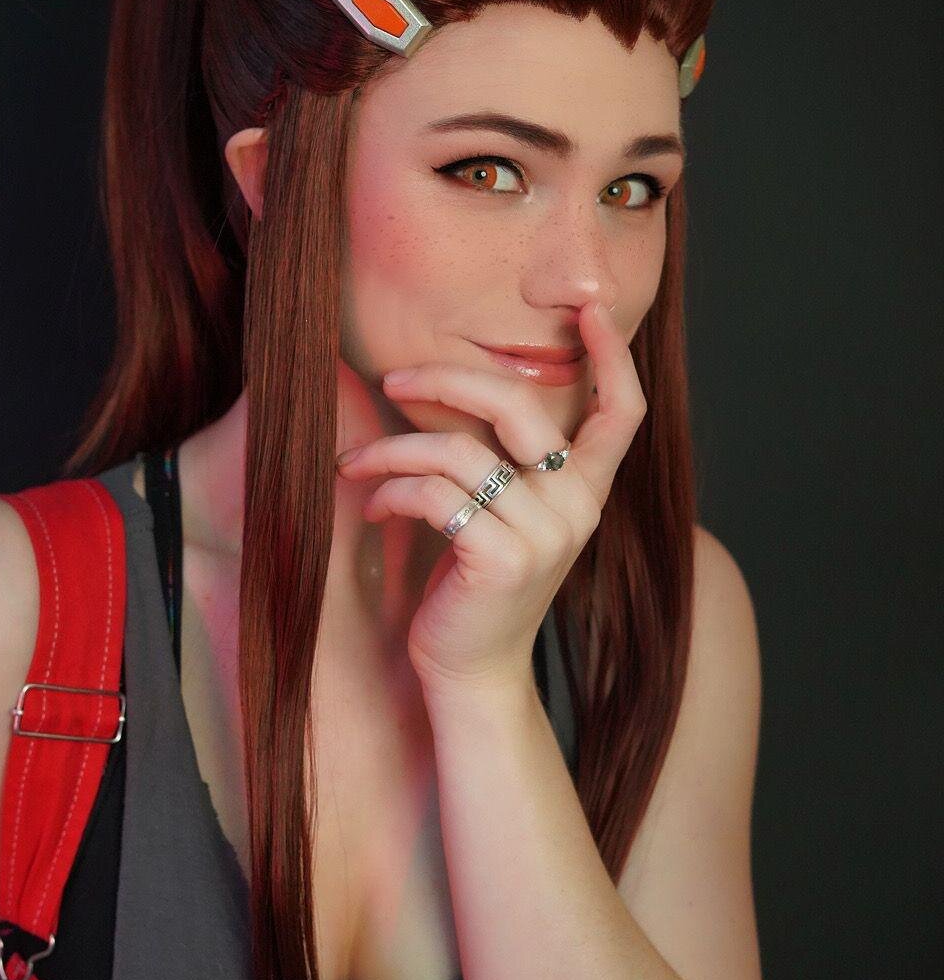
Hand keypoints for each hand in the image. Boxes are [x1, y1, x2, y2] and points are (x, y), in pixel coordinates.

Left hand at [336, 299, 646, 691]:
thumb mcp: (509, 516)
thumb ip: (508, 461)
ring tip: (356, 465)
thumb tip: (460, 386)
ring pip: (456, 451)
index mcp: (586, 491)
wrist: (472, 672)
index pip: (622, 413)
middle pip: (517, 404)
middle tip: (392, 379)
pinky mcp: (499, 558)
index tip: (593, 308)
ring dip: (390, 450)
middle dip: (445, 378)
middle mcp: (577, 508)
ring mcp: (543, 535)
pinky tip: (372, 506)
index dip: (615, 355)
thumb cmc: (478, 585)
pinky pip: (432, 494)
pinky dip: (389, 491)